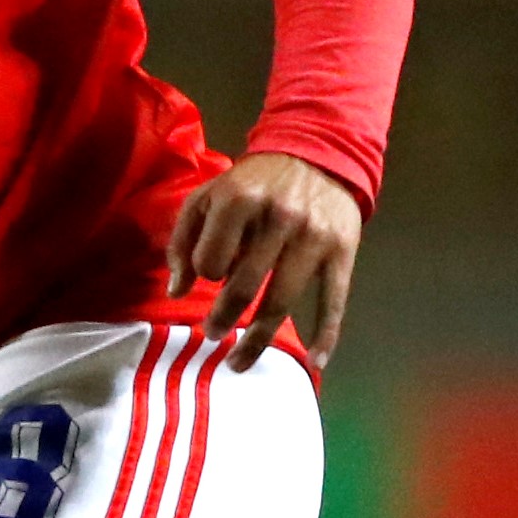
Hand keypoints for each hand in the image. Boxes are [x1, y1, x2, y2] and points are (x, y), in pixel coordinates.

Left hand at [168, 153, 364, 370]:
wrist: (318, 155)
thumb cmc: (254, 182)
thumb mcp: (209, 195)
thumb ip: (184, 238)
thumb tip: (176, 290)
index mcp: (239, 200)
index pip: (210, 260)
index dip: (204, 273)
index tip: (208, 277)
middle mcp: (278, 219)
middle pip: (244, 287)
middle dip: (223, 319)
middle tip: (212, 335)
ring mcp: (313, 238)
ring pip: (281, 302)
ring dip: (258, 340)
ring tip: (238, 361)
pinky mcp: (342, 252)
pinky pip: (334, 301)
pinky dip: (326, 335)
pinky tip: (315, 362)